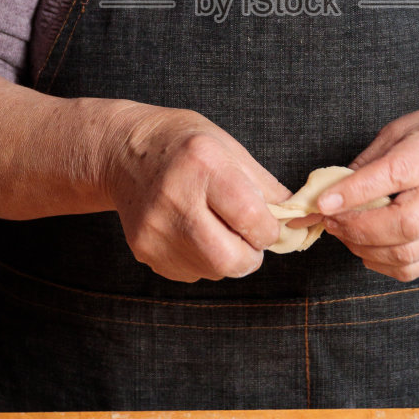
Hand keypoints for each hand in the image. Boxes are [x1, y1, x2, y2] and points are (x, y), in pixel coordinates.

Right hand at [100, 102, 290, 282]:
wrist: (123, 152)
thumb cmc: (184, 145)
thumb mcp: (229, 147)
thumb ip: (264, 186)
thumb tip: (296, 220)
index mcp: (203, 165)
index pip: (251, 219)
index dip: (269, 230)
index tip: (267, 224)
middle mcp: (174, 198)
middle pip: (230, 259)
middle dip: (250, 255)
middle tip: (249, 238)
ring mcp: (154, 229)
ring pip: (212, 271)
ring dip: (226, 259)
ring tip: (217, 229)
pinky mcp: (143, 249)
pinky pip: (190, 273)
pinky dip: (202, 261)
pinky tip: (193, 233)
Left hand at [315, 108, 418, 281]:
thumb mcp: (399, 131)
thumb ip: (368, 161)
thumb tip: (332, 191)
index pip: (395, 175)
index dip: (356, 192)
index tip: (324, 202)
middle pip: (405, 224)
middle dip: (358, 228)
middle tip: (330, 219)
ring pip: (407, 253)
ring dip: (364, 248)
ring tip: (343, 231)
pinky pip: (413, 268)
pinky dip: (382, 264)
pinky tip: (366, 247)